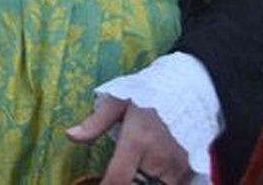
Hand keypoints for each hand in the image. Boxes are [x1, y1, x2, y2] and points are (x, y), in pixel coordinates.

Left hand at [66, 95, 192, 184]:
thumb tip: (70, 135)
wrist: (191, 87)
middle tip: (127, 163)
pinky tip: (158, 165)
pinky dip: (164, 179)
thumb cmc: (149, 92)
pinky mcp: (193, 170)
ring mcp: (178, 166)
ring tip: (143, 161)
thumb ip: (94, 123)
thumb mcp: (117, 101)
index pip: (117, 180)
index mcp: (136, 141)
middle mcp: (158, 159)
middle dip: (128, 179)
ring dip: (146, 179)